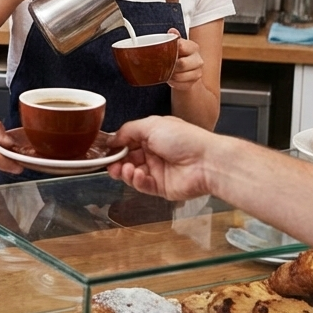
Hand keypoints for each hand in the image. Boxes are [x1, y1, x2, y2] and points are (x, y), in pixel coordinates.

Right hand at [105, 116, 221, 200]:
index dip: (117, 145)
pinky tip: (137, 175)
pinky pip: (142, 186)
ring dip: (124, 172)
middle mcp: (155, 153)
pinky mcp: (161, 187)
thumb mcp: (151, 125)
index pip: (128, 141)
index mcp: (153, 135)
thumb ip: (127, 130)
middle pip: (128, 159)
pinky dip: (136, 181)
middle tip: (110, 163)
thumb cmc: (185, 139)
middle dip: (117, 161)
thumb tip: (112, 138)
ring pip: (132, 174)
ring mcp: (158, 171)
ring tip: (125, 169)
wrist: (206, 162)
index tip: (106, 149)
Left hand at [166, 28, 204, 91]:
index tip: (164, 51)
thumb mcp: (175, 45)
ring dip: (170, 75)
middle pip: (182, 64)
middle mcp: (198, 59)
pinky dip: (173, 83)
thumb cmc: (178, 55)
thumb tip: (172, 31)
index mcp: (193, 47)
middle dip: (170, 65)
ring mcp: (198, 72)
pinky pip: (181, 85)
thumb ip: (173, 38)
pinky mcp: (193, 83)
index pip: (181, 47)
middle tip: (162, 64)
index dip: (171, 50)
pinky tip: (170, 79)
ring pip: (180, 76)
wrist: (186, 70)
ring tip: (165, 72)